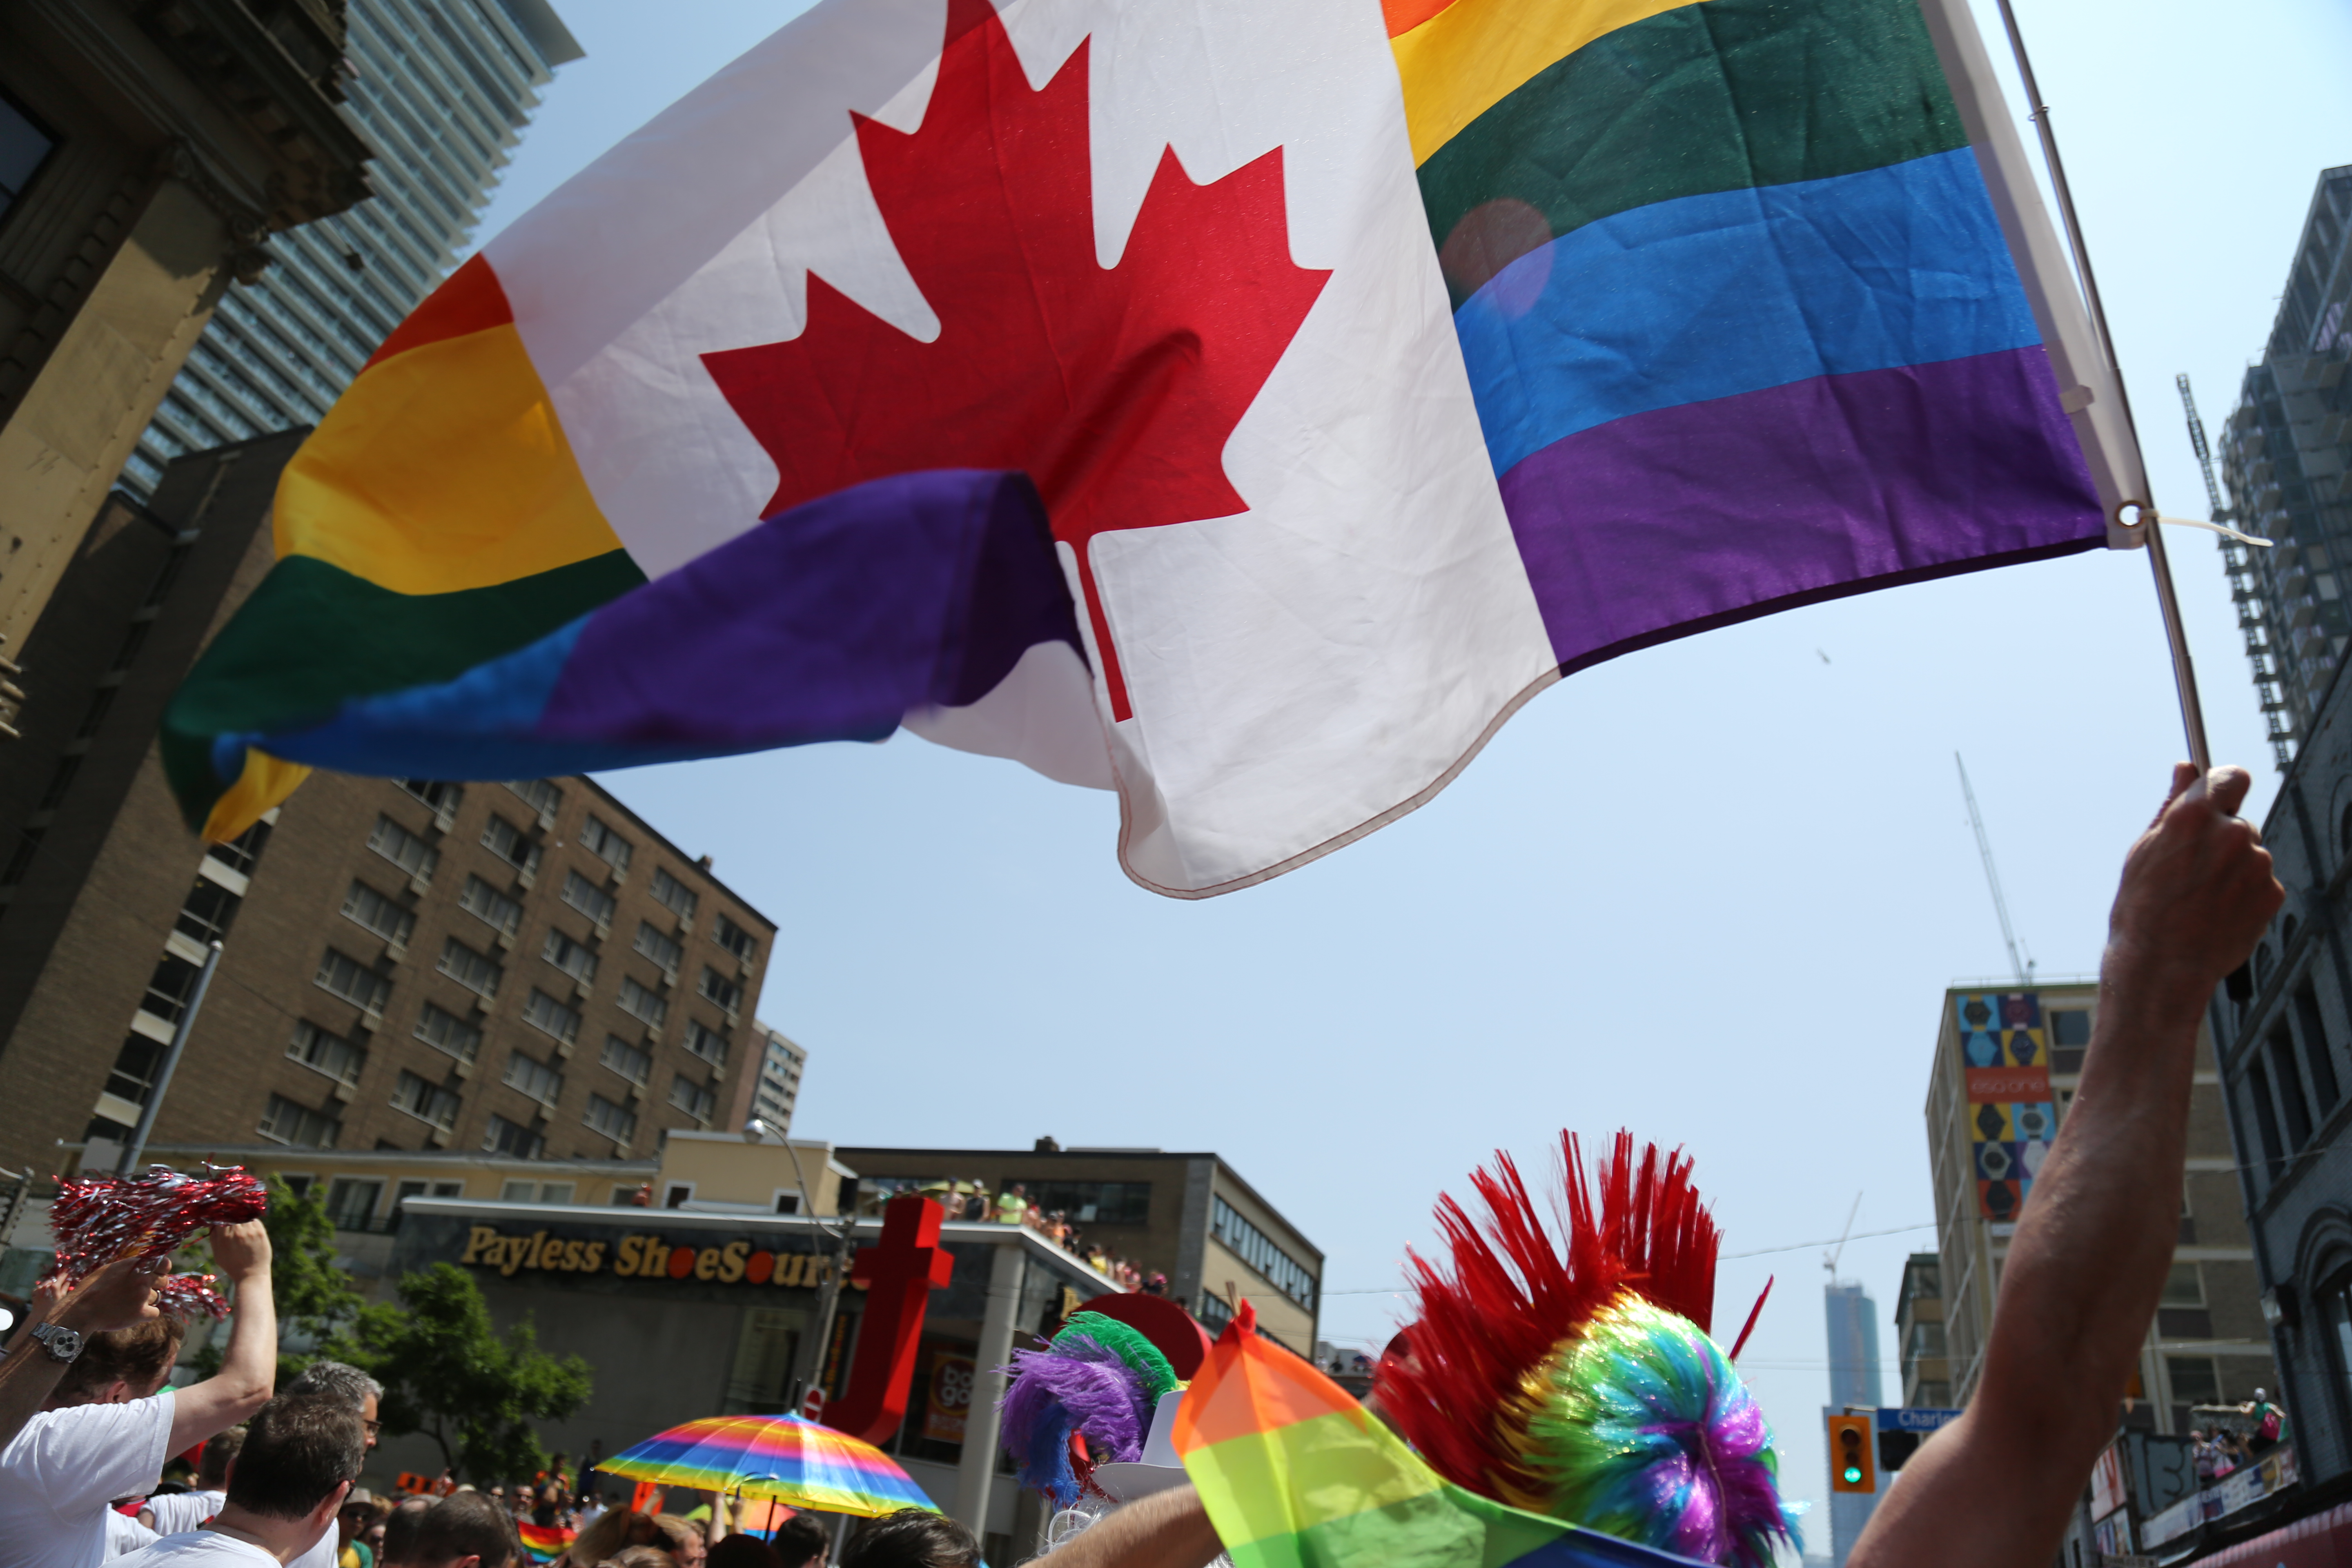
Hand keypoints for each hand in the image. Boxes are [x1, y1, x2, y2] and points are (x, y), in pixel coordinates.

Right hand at [57, 1257, 162, 1332]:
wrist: (82, 1310)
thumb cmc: (92, 1289)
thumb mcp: (111, 1269)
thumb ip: (130, 1267)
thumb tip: (145, 1265)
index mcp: (136, 1265)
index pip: (165, 1263)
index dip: (162, 1270)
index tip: (156, 1275)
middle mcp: (142, 1277)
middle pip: (164, 1282)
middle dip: (156, 1286)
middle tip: (140, 1292)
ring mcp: (142, 1295)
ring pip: (156, 1298)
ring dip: (146, 1301)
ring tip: (127, 1303)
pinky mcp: (141, 1312)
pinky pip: (154, 1313)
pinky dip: (146, 1315)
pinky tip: (132, 1314)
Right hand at [207, 1220, 271, 1281]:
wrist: (251, 1275)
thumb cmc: (232, 1265)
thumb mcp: (217, 1253)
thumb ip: (214, 1236)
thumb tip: (212, 1222)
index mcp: (224, 1236)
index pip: (220, 1216)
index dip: (220, 1214)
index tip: (220, 1215)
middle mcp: (237, 1231)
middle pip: (232, 1214)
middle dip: (230, 1214)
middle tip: (230, 1216)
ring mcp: (250, 1231)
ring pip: (243, 1215)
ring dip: (240, 1216)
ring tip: (239, 1221)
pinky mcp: (260, 1232)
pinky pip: (254, 1220)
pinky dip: (250, 1220)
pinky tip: (248, 1225)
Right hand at [2106, 764, 2283, 1004]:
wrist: (2162, 964)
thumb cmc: (2142, 908)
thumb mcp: (2144, 849)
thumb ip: (2172, 804)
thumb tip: (2186, 768)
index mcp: (2195, 815)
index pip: (2231, 776)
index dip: (2222, 786)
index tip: (2216, 797)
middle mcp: (2233, 833)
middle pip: (2238, 820)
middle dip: (2220, 837)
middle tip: (2193, 869)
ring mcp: (2258, 864)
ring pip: (2250, 853)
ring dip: (2233, 867)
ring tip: (2202, 897)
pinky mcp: (2272, 892)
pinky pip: (2261, 881)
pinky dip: (2244, 892)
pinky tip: (2217, 911)